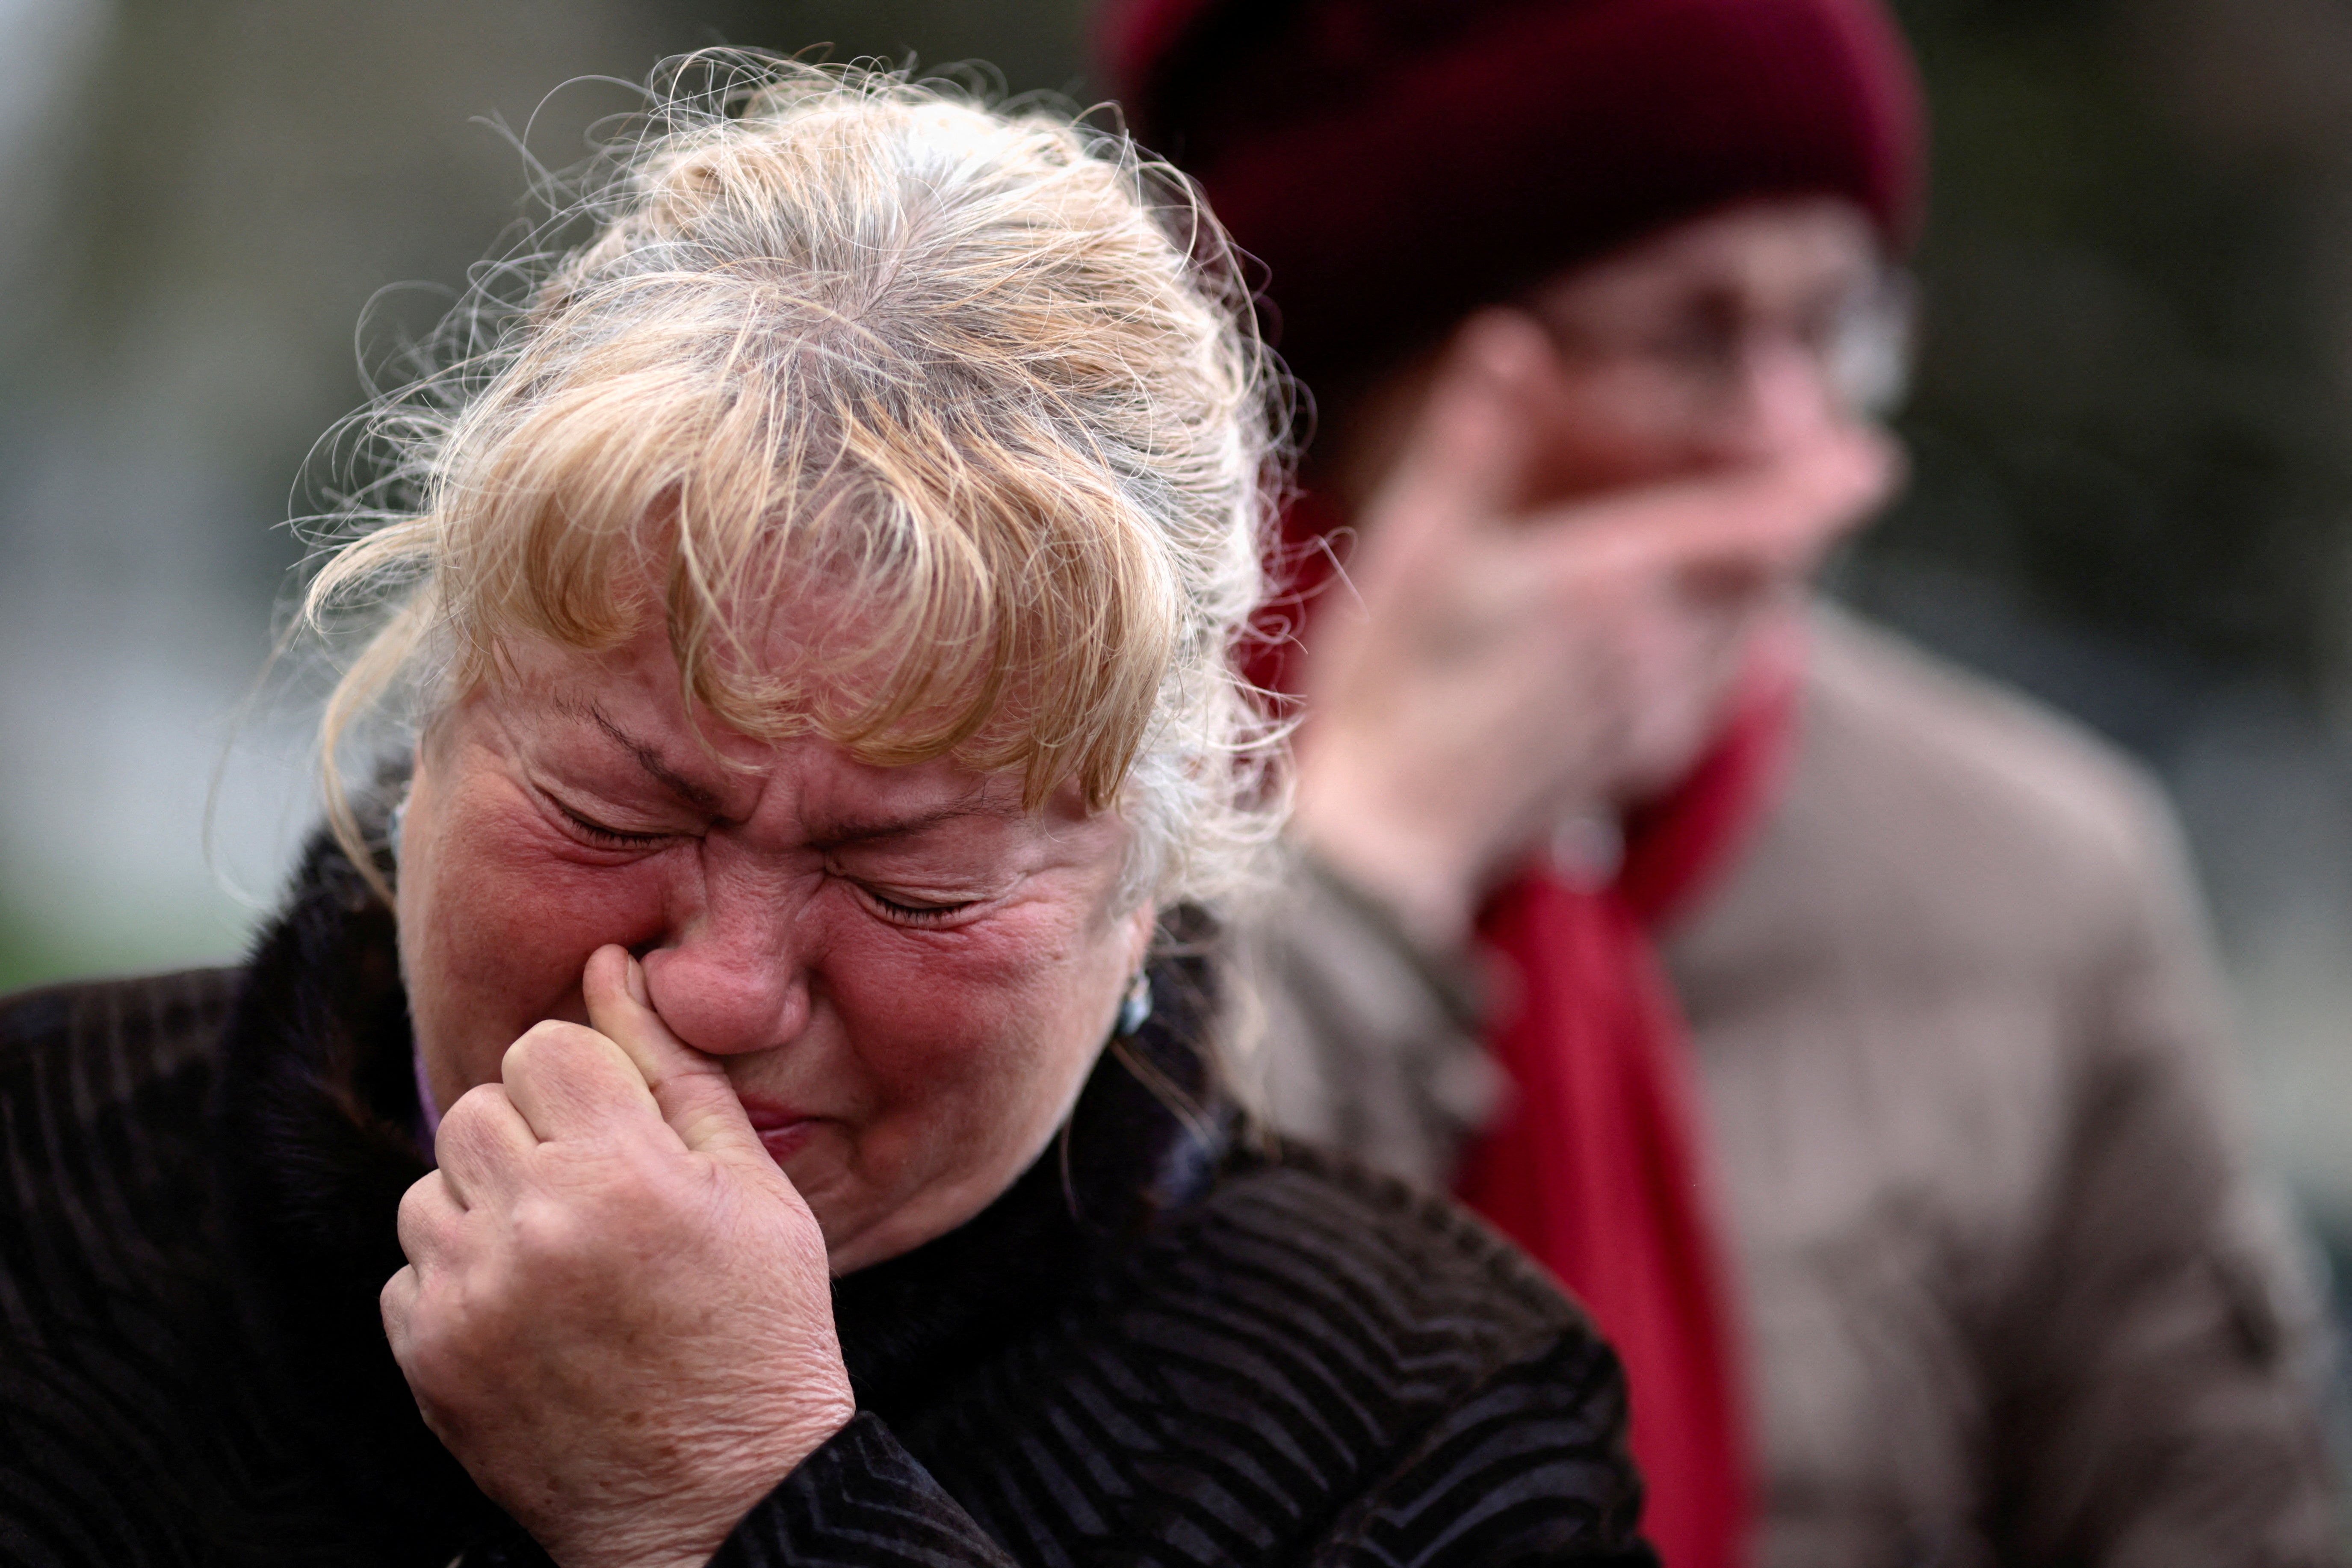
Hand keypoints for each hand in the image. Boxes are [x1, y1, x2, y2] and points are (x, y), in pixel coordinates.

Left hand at [383, 945, 852, 1567]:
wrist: (724, 1503)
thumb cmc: (760, 1334)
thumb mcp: (753, 1192)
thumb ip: (675, 1072)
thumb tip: (610, 969)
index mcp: (624, 1172)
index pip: (541, 1046)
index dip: (580, 1076)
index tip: (615, 1125)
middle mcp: (535, 1227)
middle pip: (476, 1107)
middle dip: (530, 1135)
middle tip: (593, 1196)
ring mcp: (472, 1300)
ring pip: (430, 1188)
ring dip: (485, 1207)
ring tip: (561, 1257)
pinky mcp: (431, 1362)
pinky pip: (410, 1273)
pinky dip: (460, 1282)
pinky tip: (533, 1315)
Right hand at [1291, 310, 1896, 948]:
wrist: (1389, 840)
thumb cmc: (1391, 692)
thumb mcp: (1413, 550)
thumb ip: (1473, 443)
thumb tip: (1507, 342)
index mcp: (1615, 586)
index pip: (1780, 515)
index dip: (1815, 449)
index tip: (1787, 387)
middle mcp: (1666, 650)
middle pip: (1790, 553)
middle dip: (1786, 479)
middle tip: (1751, 416)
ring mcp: (1667, 708)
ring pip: (1761, 606)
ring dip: (1756, 542)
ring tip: (1699, 493)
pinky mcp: (1652, 746)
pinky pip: (1725, 658)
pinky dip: (1721, 603)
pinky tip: (1659, 586)